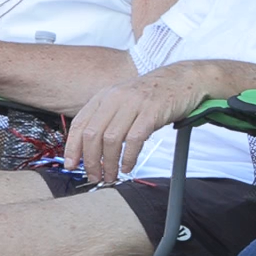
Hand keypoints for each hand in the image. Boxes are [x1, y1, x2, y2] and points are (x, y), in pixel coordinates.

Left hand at [63, 62, 210, 183]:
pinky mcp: (151, 111)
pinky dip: (129, 157)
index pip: (80, 124)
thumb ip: (108, 119)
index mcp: (105, 96)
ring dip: (109, 163)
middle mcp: (116, 97)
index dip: (73, 148)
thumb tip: (92, 149)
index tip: (71, 165)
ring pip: (111, 140)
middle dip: (90, 161)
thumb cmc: (154, 94)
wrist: (184, 78)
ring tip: (111, 176)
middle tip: (94, 176)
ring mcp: (134, 103)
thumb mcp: (124, 100)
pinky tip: (128, 166)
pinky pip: (134, 140)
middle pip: (93, 134)